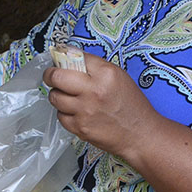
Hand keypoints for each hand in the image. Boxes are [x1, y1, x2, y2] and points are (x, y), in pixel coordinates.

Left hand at [43, 53, 160, 162]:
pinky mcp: (79, 128)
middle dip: (50, 75)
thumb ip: (95, 68)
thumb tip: (69, 59)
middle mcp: (93, 91)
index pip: (74, 57)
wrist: (140, 135)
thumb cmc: (131, 106)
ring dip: (57, 95)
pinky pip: (60, 116)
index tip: (59, 58)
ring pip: (54, 97)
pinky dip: (64, 113)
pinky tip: (75, 112)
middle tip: (52, 76)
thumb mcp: (119, 78)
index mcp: (106, 74)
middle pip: (56, 77)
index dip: (63, 56)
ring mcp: (85, 111)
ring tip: (67, 95)